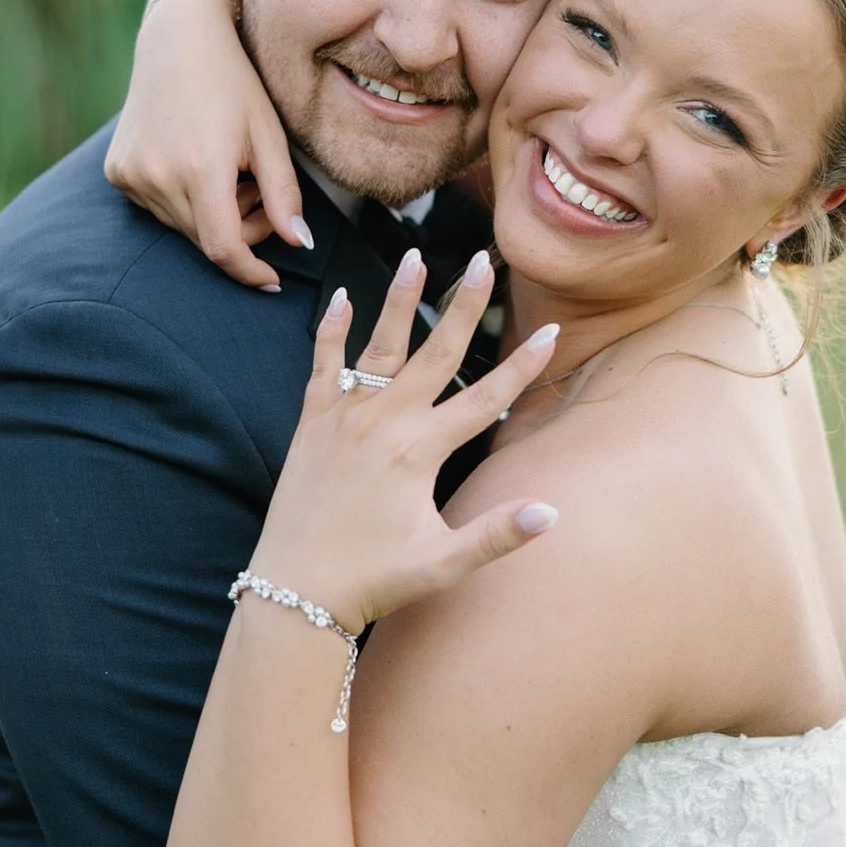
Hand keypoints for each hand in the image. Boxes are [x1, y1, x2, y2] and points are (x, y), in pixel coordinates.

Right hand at [104, 0, 308, 290]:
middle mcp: (157, 177)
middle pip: (204, 240)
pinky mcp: (117, 171)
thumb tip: (300, 244)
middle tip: (259, 191)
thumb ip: (284, 196)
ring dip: (213, 215)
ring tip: (231, 170)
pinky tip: (198, 161)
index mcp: (200, 169)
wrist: (178, 38)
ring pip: (182, 227)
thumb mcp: (269, 137)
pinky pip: (158, 207)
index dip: (249, 271)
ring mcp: (131, 175)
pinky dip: (184, 200)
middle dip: (241, 233)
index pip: (224, 248)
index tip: (271, 281)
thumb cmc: (235, 83)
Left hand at [245, 251, 561, 633]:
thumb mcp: (441, 564)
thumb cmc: (372, 582)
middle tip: (483, 261)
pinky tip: (342, 298)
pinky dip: (331, 331)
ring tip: (416, 255)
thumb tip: (551, 512)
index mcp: (420, 453)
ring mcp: (345, 418)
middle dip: (465, 306)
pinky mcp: (313, 424)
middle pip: (435, 353)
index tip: (551, 332)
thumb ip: (496, 535)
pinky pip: (324, 366)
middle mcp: (384, 424)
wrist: (294, 591)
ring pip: (380, 346)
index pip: (484, 399)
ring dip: (400, 300)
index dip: (521, 366)